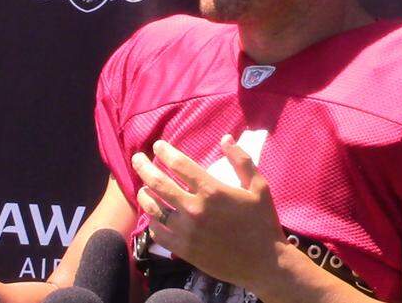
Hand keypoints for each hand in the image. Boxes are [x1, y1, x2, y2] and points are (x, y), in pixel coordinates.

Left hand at [132, 135, 285, 289]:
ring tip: (142, 188)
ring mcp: (186, 230)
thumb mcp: (259, 186)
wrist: (264, 262)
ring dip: (144, 194)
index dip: (165, 152)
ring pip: (154, 208)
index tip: (158, 146)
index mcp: (212, 190)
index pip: (180, 165)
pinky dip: (152, 222)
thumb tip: (225, 138)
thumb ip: (241, 160)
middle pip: (159, 183)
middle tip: (137, 159)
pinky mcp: (184, 249)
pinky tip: (153, 217)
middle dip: (144, 167)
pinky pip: (158, 233)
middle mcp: (194, 208)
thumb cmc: (263, 222)